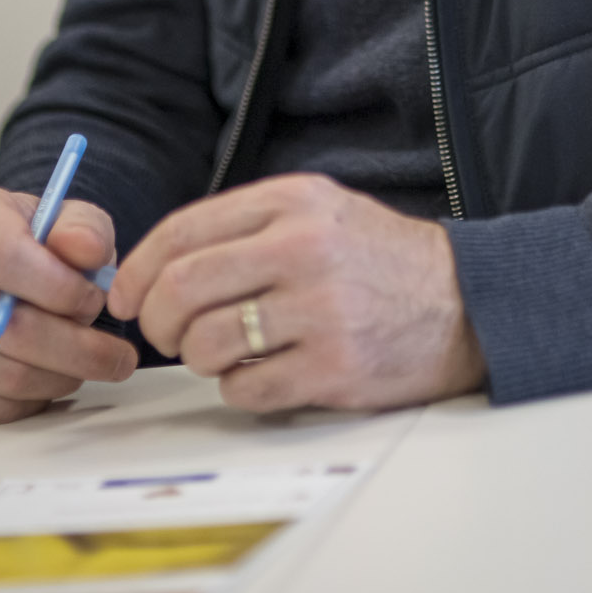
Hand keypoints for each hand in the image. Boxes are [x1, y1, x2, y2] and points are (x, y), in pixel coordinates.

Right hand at [0, 187, 138, 422]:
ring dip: (58, 376)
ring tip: (88, 363)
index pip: (4, 256)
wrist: (5, 268)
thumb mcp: (73, 220)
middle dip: (74, 347)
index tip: (94, 299)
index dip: (57, 287)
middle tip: (116, 354)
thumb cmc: (41, 244)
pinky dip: (31, 400)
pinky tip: (52, 377)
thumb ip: (87, 230)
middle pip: (4, 326)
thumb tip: (85, 251)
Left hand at [107, 173, 486, 413]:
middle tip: (165, 334)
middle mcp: (304, 249)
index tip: (127, 297)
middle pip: (182, 290)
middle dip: (156, 320)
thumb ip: (244, 227)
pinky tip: (262, 374)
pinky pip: (245, 390)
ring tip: (223, 353)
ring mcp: (320, 311)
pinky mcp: (333, 369)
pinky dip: (238, 389)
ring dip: (199, 358)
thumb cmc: (377, 260)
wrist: (464, 303)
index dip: (139, 271)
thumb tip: (154, 267)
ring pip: (206, 344)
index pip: (182, 233)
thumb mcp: (318, 211)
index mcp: (293, 202)